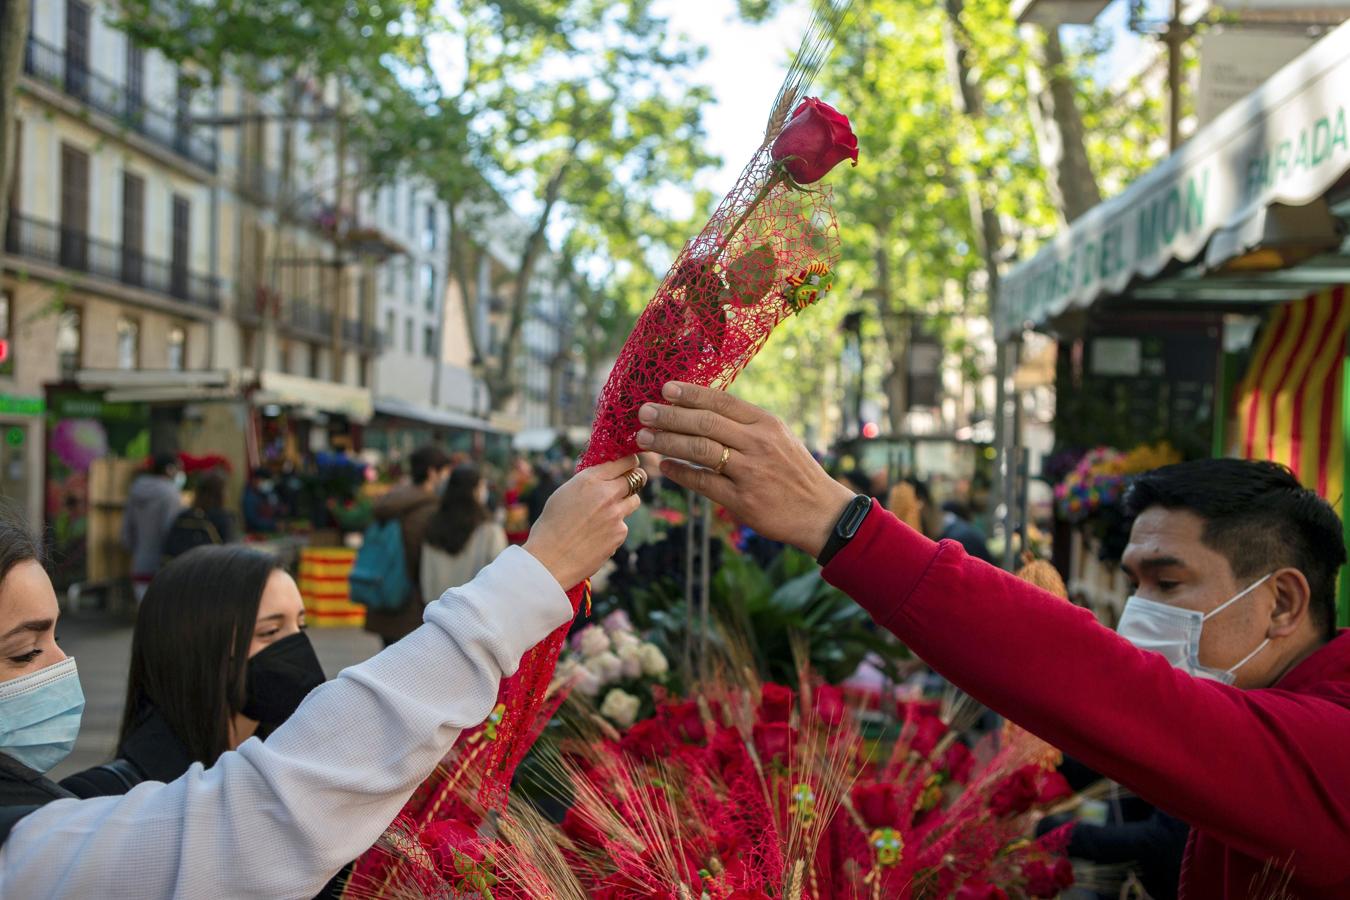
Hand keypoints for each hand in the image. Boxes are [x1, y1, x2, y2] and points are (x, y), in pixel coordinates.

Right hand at [524, 456, 642, 588]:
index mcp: (590, 479)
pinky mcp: (620, 533)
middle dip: (635, 479)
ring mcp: (616, 514)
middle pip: (638, 477)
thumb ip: (588, 483)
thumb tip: (605, 476)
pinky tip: (597, 536)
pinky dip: (614, 528)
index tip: (630, 465)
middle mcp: (607, 493)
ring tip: (605, 514)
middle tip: (628, 484)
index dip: (630, 462)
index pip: (625, 461)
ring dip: (625, 503)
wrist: (549, 559)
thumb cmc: (550, 526)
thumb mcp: (565, 493)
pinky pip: (623, 525)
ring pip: (634, 501)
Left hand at [636, 382, 853, 557]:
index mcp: (766, 424)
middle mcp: (758, 443)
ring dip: (667, 442)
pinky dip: (680, 472)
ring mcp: (750, 472)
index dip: (690, 394)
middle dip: (670, 416)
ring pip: (699, 450)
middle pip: (705, 423)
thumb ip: (747, 424)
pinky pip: (703, 482)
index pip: (722, 402)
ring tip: (644, 437)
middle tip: (644, 412)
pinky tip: (664, 465)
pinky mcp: (743, 499)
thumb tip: (706, 409)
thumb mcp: (780, 438)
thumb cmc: (796, 472)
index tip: (665, 388)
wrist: (821, 512)